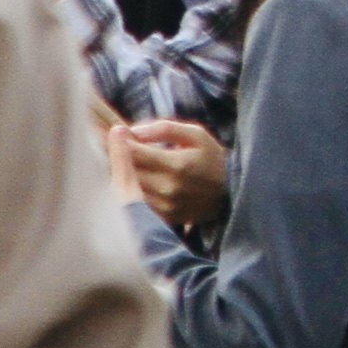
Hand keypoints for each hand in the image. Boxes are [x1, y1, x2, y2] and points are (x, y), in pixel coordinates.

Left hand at [117, 117, 228, 235]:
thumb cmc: (211, 158)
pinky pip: (139, 202)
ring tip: (130, 162)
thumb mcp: (195, 134)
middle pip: (129, 172)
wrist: (231, 193)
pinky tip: (140, 180)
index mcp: (177, 165)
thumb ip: (164, 129)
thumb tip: (134, 130)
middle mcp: (168, 188)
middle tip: (117, 145)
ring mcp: (165, 206)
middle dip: (121, 157)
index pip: (136, 153)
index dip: (122, 141)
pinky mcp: (164, 218)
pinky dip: (134, 191)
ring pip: (130, 189)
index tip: (117, 131)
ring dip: (125, 175)